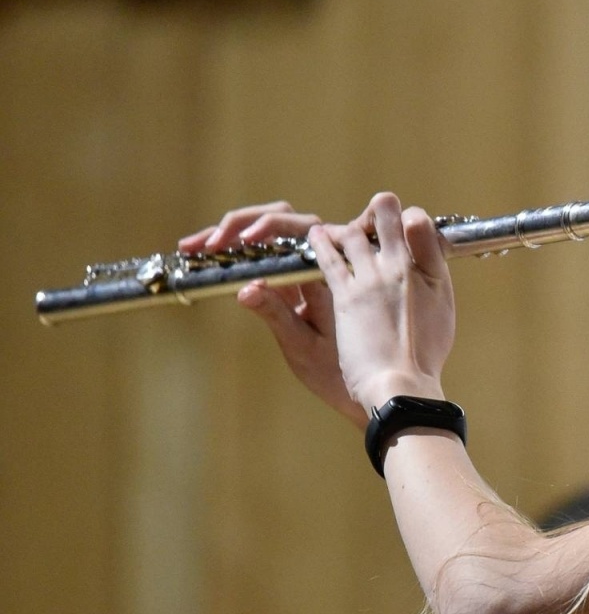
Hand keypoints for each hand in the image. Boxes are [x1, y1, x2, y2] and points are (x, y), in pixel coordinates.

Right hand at [182, 202, 365, 427]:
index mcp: (332, 273)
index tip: (239, 241)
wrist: (370, 392)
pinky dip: (236, 256)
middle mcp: (323, 266)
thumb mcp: (304, 346)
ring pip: (271, 238)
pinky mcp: (296, 287)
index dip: (265, 225)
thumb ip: (276, 314)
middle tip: (203, 245)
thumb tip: (245, 288)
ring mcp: (308, 274)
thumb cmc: (342, 373)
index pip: (299, 228)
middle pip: (281, 221)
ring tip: (193, 248)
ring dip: (231, 236)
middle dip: (239, 224)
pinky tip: (206, 260)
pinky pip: (268, 260)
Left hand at [309, 193, 455, 414]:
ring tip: (339, 230)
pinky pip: (329, 256)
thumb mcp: (443, 311)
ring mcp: (373, 278)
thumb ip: (433, 278)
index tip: (404, 226)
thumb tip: (428, 259)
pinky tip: (316, 237)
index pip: (421, 224)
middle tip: (375, 214)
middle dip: (380, 210)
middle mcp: (403, 267)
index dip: (410, 219)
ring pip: (353, 233)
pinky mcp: (346, 294)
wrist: (402, 383)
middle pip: (388, 216)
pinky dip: (321, 242)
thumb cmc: (425, 356)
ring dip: (345, 228)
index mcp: (432, 272)